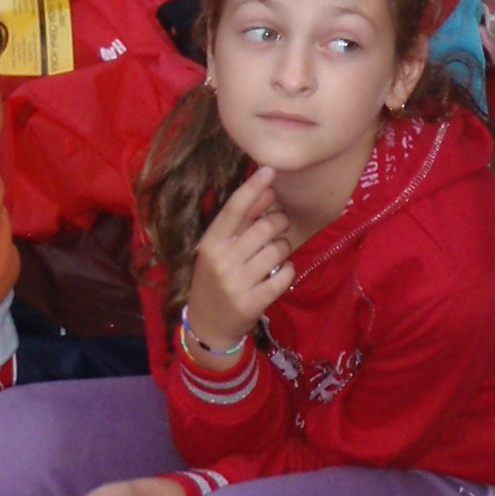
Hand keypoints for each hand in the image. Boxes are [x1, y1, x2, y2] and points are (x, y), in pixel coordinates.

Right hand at [186, 164, 294, 349]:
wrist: (207, 326)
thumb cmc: (215, 278)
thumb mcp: (218, 249)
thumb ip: (240, 221)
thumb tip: (266, 188)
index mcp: (211, 243)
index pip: (234, 209)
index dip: (253, 187)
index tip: (270, 169)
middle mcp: (222, 261)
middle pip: (266, 226)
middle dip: (280, 222)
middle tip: (279, 226)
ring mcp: (236, 284)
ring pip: (279, 249)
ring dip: (283, 247)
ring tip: (275, 254)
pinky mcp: (252, 303)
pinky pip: (285, 275)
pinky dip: (287, 270)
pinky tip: (278, 273)